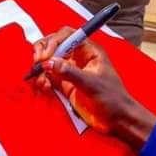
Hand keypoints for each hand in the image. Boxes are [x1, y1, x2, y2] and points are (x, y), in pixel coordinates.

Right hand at [32, 27, 155, 149]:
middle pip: (54, 45)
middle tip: (38, 63)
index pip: (67, 35)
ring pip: (49, 62)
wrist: (117, 120)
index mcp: (89, 51)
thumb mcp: (92, 84)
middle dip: (43, 52)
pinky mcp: (65, 85)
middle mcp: (78, 58)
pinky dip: (43, 80)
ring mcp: (71, 71)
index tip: (46, 55)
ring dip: (41, 69)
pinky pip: (49, 77)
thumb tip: (49, 62)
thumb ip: (70, 72)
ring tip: (42, 81)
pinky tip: (44, 88)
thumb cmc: (113, 98)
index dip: (54, 41)